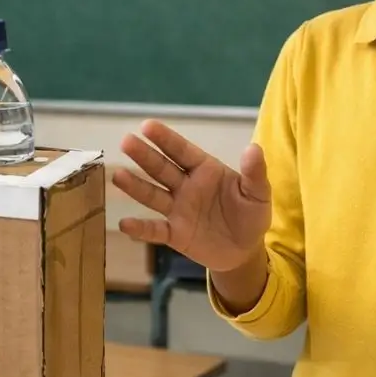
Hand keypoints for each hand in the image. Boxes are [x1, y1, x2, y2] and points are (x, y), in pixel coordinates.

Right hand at [112, 119, 271, 273]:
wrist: (245, 251)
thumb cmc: (250, 215)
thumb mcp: (258, 193)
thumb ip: (255, 172)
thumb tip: (253, 148)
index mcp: (205, 170)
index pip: (182, 151)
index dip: (166, 139)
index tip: (147, 125)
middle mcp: (186, 186)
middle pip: (162, 169)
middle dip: (144, 156)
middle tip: (126, 141)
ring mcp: (178, 210)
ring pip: (153, 195)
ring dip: (135, 186)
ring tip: (117, 176)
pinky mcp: (175, 234)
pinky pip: (155, 230)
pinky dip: (140, 228)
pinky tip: (124, 223)